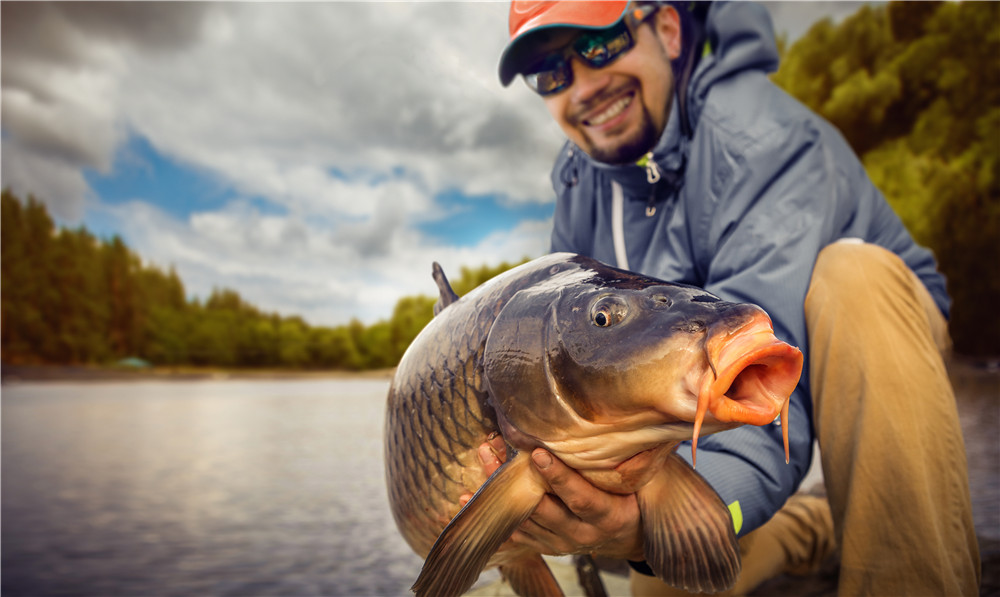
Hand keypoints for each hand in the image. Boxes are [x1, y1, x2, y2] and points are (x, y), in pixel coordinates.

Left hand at [467, 436, 644, 560]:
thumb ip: (639, 459)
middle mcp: (583, 534)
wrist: (627, 535)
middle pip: (544, 509)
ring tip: (483, 458)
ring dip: (500, 491)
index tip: (538, 454)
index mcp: (609, 517)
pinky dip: (490, 516)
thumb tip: (642, 421)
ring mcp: (560, 543)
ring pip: (525, 519)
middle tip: (495, 451)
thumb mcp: (644, 480)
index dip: (559, 478)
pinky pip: (513, 533)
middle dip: (518, 480)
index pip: (582, 498)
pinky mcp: (544, 545)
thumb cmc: (634, 496)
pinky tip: (468, 498)